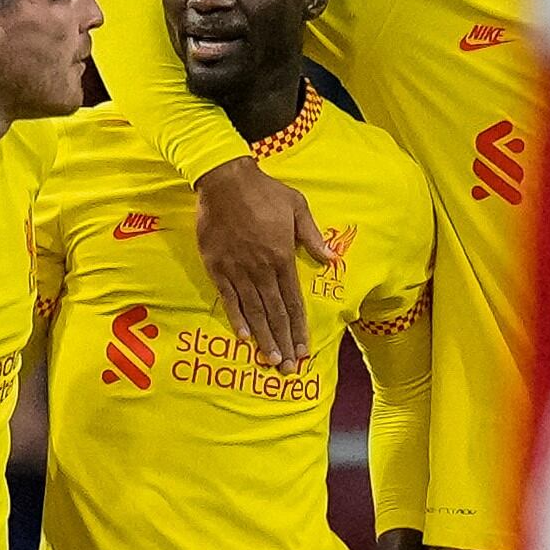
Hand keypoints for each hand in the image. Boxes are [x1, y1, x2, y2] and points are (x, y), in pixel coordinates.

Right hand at [194, 158, 332, 373]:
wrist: (225, 181)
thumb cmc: (264, 192)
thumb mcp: (298, 207)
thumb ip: (313, 237)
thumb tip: (332, 258)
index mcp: (283, 257)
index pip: (294, 302)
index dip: (300, 328)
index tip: (305, 350)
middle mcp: (261, 270)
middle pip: (275, 313)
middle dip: (284, 342)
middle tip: (289, 368)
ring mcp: (238, 270)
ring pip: (253, 312)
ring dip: (263, 338)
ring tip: (271, 360)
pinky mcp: (217, 267)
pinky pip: (229, 299)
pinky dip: (237, 319)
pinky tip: (245, 338)